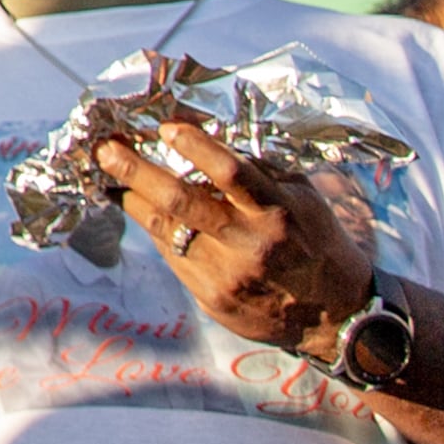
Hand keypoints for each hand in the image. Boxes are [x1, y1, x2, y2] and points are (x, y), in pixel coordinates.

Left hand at [93, 113, 373, 351]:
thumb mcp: (303, 198)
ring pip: (166, 229)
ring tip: (112, 175)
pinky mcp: (213, 299)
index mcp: (277, 212)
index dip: (196, 147)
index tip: (167, 126)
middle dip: (137, 171)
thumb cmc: (315, 242)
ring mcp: (228, 275)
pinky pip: (173, 256)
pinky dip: (158, 231)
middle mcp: (250, 244)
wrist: (337, 317)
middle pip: (183, 202)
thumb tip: (206, 136)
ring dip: (134, 199)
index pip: (232, 173)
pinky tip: (146, 212)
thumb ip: (259, 171)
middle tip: (106, 149)